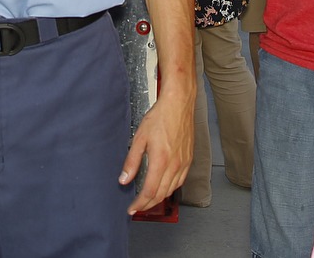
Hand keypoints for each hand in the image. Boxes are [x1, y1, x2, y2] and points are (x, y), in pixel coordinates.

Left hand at [120, 90, 192, 213]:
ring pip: (171, 189)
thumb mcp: (140, 137)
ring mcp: (184, 163)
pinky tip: (164, 187)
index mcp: (161, 161)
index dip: (140, 203)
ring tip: (148, 200)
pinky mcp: (189, 159)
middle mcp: (175, 165)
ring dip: (159, 198)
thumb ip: (132, 161)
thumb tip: (124, 178)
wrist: (179, 104)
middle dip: (148, 204)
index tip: (132, 208)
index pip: (150, 191)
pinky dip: (170, 188)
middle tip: (138, 207)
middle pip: (161, 194)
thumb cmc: (160, 117)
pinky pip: (180, 181)